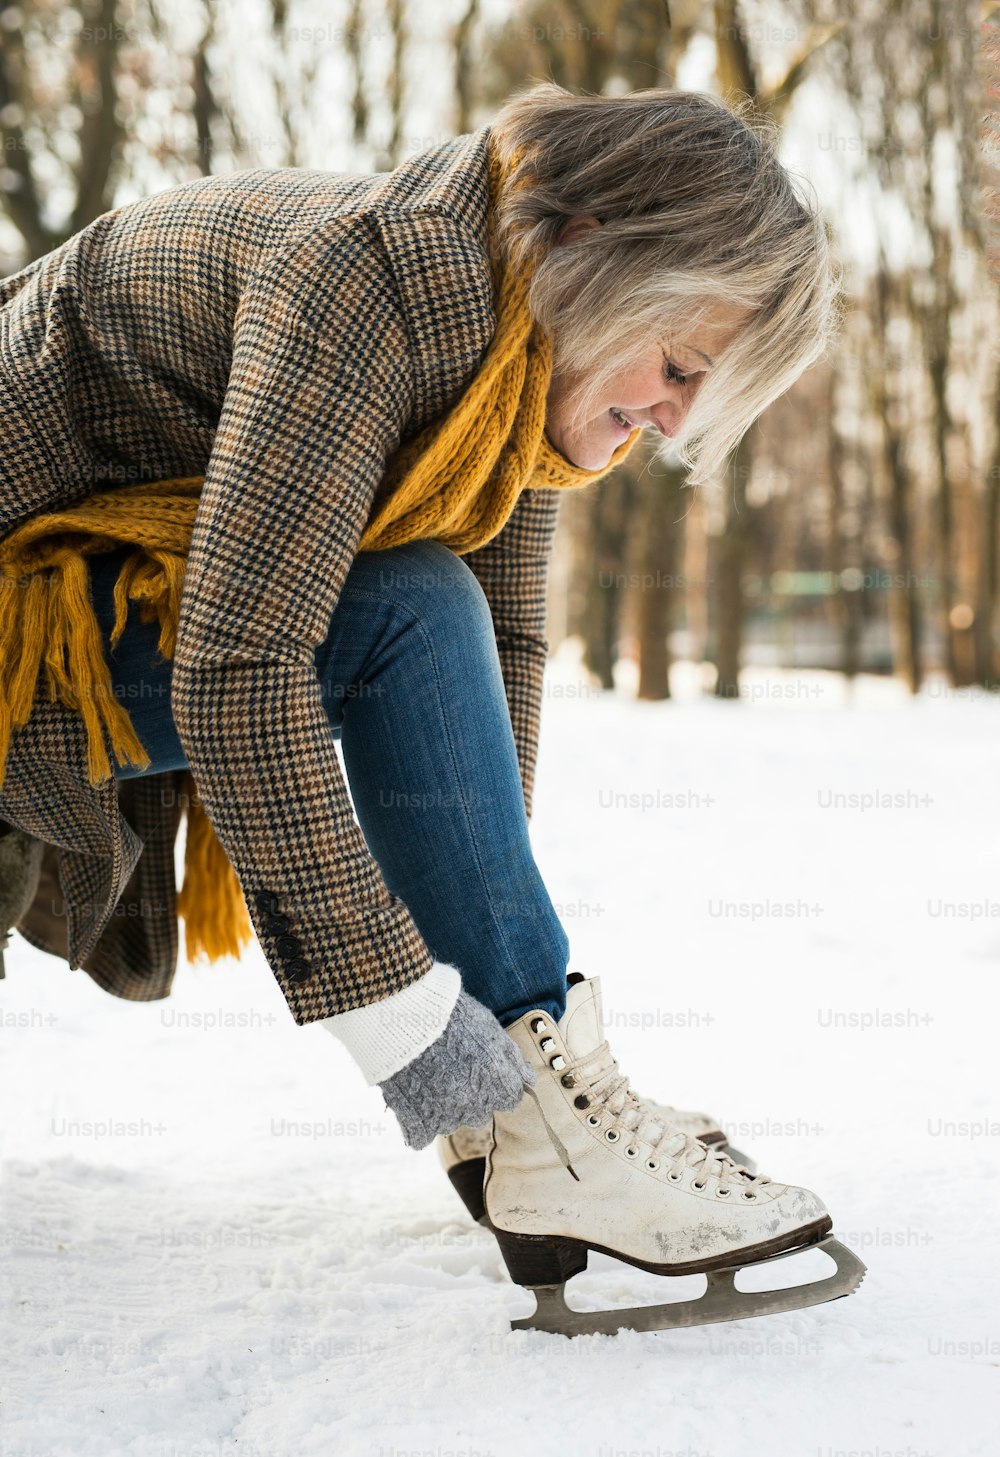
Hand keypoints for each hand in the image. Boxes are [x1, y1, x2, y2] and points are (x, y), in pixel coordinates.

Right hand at [378, 988, 535, 1149]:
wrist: (406, 1015)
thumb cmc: (452, 1016)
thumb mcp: (491, 1030)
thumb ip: (513, 1061)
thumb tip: (530, 1081)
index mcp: (497, 1081)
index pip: (511, 1098)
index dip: (498, 1084)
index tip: (484, 1071)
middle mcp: (475, 1103)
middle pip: (482, 1112)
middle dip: (472, 1096)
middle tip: (453, 1070)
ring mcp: (445, 1115)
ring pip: (452, 1123)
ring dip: (445, 1107)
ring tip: (430, 1077)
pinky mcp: (416, 1120)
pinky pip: (421, 1137)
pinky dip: (418, 1125)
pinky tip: (413, 1101)